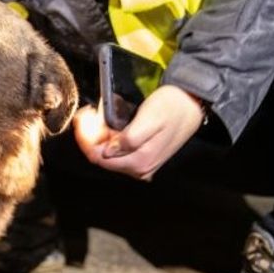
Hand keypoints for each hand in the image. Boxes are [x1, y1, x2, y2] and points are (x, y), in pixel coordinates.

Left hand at [74, 85, 204, 180]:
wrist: (191, 103)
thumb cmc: (171, 106)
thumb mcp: (149, 118)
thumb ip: (129, 138)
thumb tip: (107, 151)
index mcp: (140, 162)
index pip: (99, 158)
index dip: (85, 138)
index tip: (82, 118)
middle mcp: (141, 169)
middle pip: (102, 158)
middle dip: (91, 136)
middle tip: (88, 114)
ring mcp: (143, 165)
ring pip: (109, 155)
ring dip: (100, 136)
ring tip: (97, 115)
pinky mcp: (145, 158)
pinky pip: (119, 152)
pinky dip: (110, 138)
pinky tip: (109, 124)